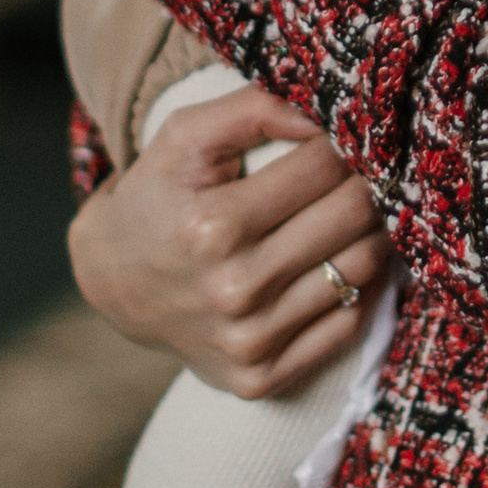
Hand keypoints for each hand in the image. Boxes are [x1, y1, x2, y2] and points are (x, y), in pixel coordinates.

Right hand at [69, 81, 389, 396]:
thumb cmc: (157, 196)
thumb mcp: (185, 136)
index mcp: (214, 226)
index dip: (346, 140)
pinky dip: (360, 287)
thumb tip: (326, 113)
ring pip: (360, 269)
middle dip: (370, 181)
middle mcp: (234, 289)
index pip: (324, 166)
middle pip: (352, 216)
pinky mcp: (260, 378)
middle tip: (368, 167)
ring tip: (360, 209)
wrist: (112, 283)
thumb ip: (255, 109)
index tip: (347, 134)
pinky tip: (345, 257)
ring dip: (374, 230)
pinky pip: (347, 324)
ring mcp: (249, 341)